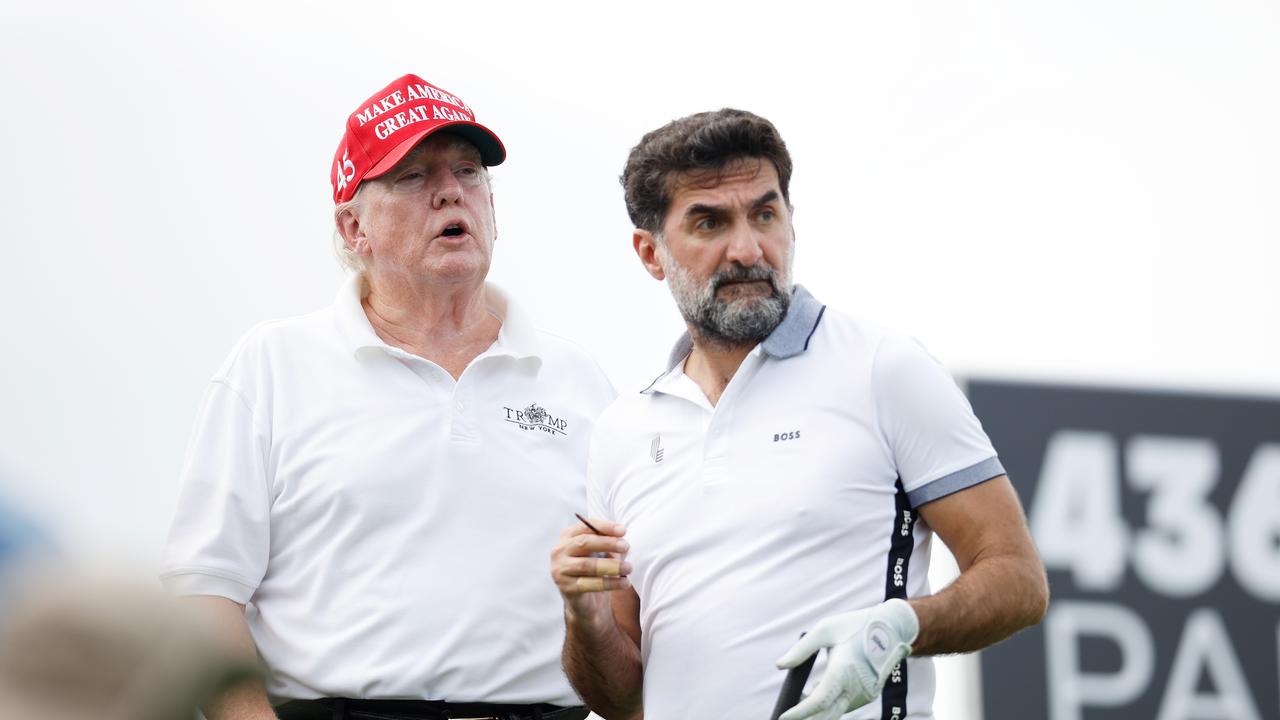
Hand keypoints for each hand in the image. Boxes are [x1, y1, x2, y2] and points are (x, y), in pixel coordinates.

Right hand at [549, 518, 631, 622]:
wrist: (587, 601)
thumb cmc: (596, 569)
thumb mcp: (604, 552)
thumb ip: (610, 542)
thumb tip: (622, 536)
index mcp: (568, 536)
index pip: (585, 526)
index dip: (604, 527)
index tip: (623, 530)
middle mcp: (559, 551)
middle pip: (584, 543)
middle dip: (607, 543)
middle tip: (626, 546)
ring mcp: (560, 570)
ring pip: (587, 565)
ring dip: (611, 566)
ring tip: (628, 568)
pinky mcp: (566, 588)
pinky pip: (590, 584)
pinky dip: (610, 583)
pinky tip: (624, 583)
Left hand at [775, 599, 918, 719]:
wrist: (892, 628)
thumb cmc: (856, 626)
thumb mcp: (825, 629)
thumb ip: (801, 650)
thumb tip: (780, 666)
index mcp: (843, 670)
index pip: (819, 701)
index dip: (800, 712)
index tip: (783, 717)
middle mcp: (856, 687)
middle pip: (827, 715)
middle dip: (806, 719)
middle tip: (787, 717)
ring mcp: (865, 693)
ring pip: (837, 712)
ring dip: (818, 712)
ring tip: (798, 703)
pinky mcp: (869, 695)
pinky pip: (845, 706)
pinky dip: (831, 705)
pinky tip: (817, 694)